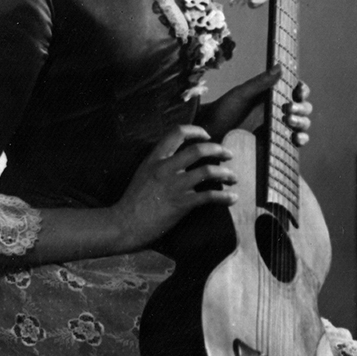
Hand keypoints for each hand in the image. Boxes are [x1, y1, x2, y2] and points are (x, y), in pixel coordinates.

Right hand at [110, 124, 237, 249]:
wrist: (123, 224)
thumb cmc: (133, 201)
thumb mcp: (143, 173)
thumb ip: (160, 163)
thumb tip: (182, 160)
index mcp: (155, 158)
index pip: (177, 133)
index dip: (196, 131)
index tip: (208, 136)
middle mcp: (165, 168)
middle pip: (199, 150)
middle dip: (219, 150)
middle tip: (229, 154)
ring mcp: (174, 185)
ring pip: (208, 171)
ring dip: (225, 173)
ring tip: (233, 177)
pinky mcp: (181, 203)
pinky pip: (209, 196)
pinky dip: (225, 197)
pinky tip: (232, 198)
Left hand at [197, 66, 312, 143]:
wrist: (209, 136)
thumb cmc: (222, 111)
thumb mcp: (241, 94)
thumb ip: (260, 82)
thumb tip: (280, 66)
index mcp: (273, 96)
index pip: (296, 91)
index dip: (302, 90)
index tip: (299, 90)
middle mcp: (278, 112)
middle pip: (303, 108)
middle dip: (301, 108)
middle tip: (288, 109)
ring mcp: (279, 129)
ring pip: (302, 125)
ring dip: (302, 123)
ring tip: (289, 122)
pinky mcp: (276, 145)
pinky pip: (295, 143)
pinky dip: (300, 140)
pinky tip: (294, 138)